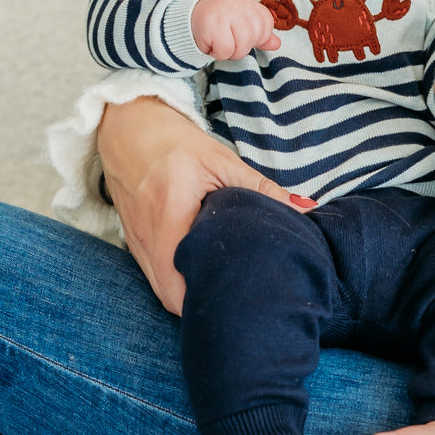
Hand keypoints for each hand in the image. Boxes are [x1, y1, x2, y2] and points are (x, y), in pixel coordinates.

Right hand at [97, 97, 311, 312]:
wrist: (128, 127)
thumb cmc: (175, 142)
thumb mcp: (221, 160)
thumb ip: (262, 188)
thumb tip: (306, 209)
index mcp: (170, 211)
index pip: (179, 279)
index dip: (205, 300)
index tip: (238, 301)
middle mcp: (147, 233)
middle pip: (168, 294)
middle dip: (199, 307)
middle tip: (236, 305)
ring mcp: (135, 240)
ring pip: (159, 289)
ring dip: (186, 297)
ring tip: (221, 296)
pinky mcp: (133, 240)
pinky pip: (153, 275)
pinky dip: (174, 282)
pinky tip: (199, 278)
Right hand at [191, 0, 280, 58]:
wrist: (187, 14)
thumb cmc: (218, 21)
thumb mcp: (240, 23)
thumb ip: (260, 33)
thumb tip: (277, 44)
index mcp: (246, 1)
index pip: (266, 23)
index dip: (257, 36)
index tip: (241, 35)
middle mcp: (237, 4)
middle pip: (255, 35)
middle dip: (243, 47)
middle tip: (228, 41)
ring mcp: (224, 13)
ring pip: (242, 45)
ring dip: (231, 52)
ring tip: (220, 43)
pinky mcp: (211, 25)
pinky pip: (225, 50)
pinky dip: (218, 54)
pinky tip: (211, 44)